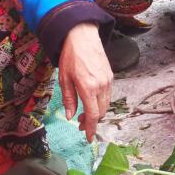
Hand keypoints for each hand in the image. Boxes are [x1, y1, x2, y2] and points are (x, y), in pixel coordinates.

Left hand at [57, 23, 112, 138]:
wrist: (83, 36)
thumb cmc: (71, 56)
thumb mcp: (64, 79)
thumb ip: (69, 99)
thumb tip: (71, 116)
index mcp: (88, 87)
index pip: (93, 115)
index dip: (91, 128)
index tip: (89, 138)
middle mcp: (101, 86)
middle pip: (101, 112)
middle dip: (92, 121)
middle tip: (80, 124)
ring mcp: (108, 80)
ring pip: (106, 104)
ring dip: (97, 112)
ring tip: (85, 113)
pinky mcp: (110, 76)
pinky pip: (108, 95)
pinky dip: (101, 102)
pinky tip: (92, 101)